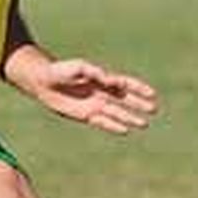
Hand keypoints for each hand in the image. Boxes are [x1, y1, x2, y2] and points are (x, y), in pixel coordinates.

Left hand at [32, 58, 158, 134]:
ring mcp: (94, 105)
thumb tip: (109, 80)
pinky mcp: (85, 115)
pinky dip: (114, 126)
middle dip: (139, 104)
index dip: (139, 89)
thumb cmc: (61, 70)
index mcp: (102, 79)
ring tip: (144, 124)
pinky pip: (103, 122)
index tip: (152, 94)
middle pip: (125, 100)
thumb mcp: (79, 67)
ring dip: (130, 118)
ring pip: (117, 113)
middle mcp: (101, 93)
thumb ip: (95, 72)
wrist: (43, 82)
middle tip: (154, 109)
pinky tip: (125, 131)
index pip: (125, 84)